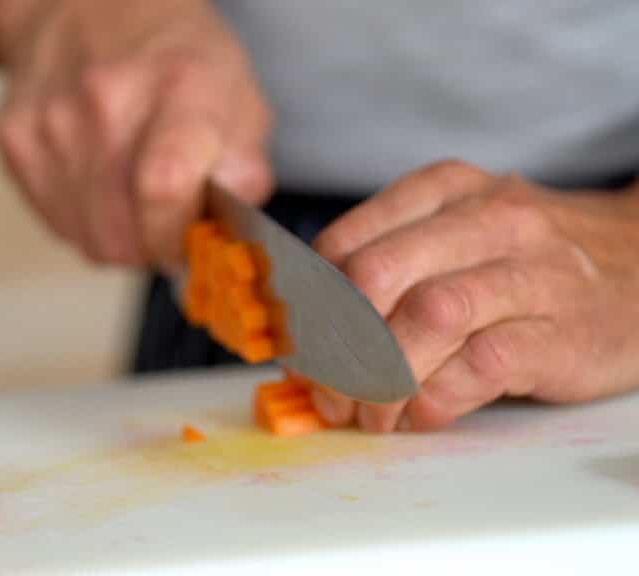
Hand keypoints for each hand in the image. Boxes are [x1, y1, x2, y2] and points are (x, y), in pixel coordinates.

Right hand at [0, 0, 272, 267]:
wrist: (84, 9)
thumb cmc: (174, 59)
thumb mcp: (238, 96)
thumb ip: (244, 169)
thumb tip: (230, 232)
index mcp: (181, 86)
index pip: (164, 188)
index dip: (176, 237)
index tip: (190, 242)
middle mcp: (107, 100)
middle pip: (124, 234)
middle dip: (153, 245)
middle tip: (167, 217)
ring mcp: (51, 121)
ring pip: (90, 240)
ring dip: (119, 236)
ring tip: (132, 192)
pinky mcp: (14, 138)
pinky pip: (57, 224)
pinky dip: (84, 219)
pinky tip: (97, 179)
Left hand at [310, 160, 638, 431]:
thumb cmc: (530, 258)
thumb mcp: (459, 230)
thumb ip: (389, 260)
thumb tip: (309, 325)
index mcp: (444, 189)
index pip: (345, 243)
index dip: (308, 308)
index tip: (299, 351)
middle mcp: (487, 219)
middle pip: (377, 275)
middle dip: (335, 345)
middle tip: (327, 392)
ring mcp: (530, 273)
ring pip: (428, 316)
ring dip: (381, 378)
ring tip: (369, 414)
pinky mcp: (561, 332)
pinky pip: (480, 366)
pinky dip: (435, 399)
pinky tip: (421, 414)